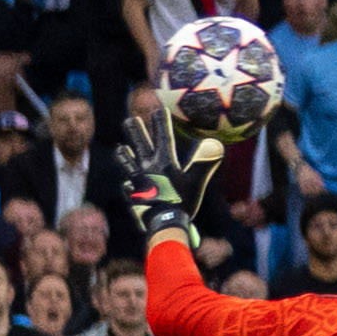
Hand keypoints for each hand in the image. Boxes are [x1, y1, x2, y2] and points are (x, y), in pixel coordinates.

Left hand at [111, 108, 212, 247]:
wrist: (163, 225)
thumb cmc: (182, 202)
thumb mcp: (196, 181)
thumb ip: (204, 161)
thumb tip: (216, 142)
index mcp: (163, 162)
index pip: (162, 137)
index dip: (160, 122)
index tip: (158, 110)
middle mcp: (147, 169)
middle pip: (140, 146)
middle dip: (136, 131)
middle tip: (131, 120)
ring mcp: (138, 183)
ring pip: (129, 164)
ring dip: (125, 155)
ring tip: (120, 148)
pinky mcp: (133, 197)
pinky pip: (128, 187)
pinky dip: (128, 183)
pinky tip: (127, 184)